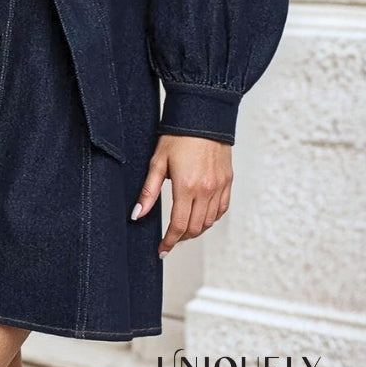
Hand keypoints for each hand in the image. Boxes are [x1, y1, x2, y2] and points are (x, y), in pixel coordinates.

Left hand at [131, 133, 232, 258]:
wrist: (203, 116)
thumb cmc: (178, 136)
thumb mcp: (157, 162)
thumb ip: (149, 191)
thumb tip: (137, 214)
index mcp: (187, 187)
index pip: (178, 225)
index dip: (169, 242)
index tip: (162, 250)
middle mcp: (206, 190)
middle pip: (194, 228)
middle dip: (180, 238)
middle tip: (169, 240)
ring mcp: (219, 187)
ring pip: (209, 222)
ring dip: (195, 230)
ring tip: (182, 229)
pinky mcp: (228, 182)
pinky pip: (221, 210)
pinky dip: (211, 218)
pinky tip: (201, 217)